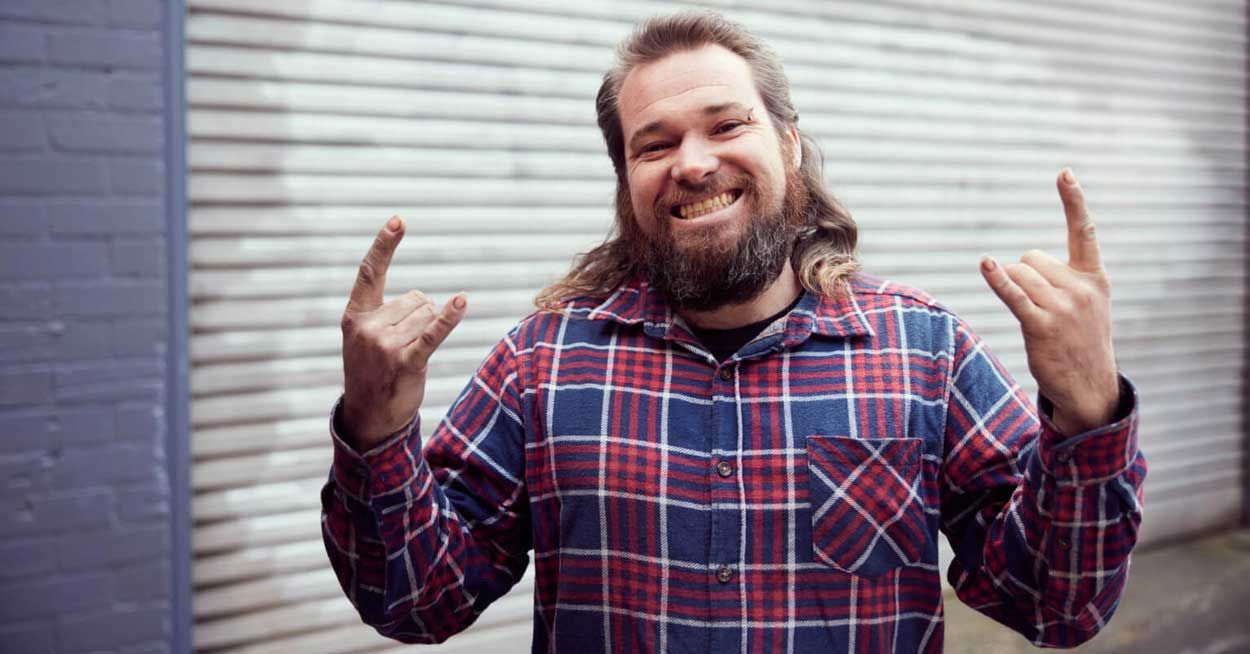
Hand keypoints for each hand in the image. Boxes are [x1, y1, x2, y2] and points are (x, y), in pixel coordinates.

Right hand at [340, 216, 466, 449]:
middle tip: (402, 347)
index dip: (385, 245)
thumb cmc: (373, 371)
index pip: (370, 271)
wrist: (368, 417)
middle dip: (420, 318)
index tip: (399, 220)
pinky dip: (448, 319)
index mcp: (355, 315)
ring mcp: (384, 346)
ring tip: (409, 356)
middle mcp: (367, 327)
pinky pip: (432, 334)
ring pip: (428, 316)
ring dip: (428, 333)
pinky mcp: (405, 363)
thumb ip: (387, 312)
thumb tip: (428, 301)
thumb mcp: (367, 337)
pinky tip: (461, 302)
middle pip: (417, 299)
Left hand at [979, 169, 1118, 435]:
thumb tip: (1023, 262)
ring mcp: (1062, 307)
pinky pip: (1014, 294)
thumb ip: (1068, 277)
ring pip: (1019, 274)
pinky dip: (997, 279)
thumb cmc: (1083, 340)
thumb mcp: (1089, 304)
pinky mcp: (1041, 326)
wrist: (1090, 387)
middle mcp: (1080, 289)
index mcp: (1094, 278)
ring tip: (1034, 316)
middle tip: (1041, 305)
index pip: (1084, 231)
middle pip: (1031, 257)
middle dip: (1025, 275)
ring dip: (1013, 289)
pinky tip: (985, 264)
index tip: (1064, 173)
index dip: (1073, 201)